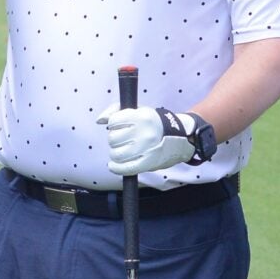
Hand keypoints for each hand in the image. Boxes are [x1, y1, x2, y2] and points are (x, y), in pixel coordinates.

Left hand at [97, 105, 216, 177]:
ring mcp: (146, 149)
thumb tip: (99, 120)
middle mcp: (144, 132)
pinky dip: (115, 167)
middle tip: (123, 139)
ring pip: (116, 153)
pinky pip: (124, 168)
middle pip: (112, 139)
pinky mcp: (147, 163)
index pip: (113, 122)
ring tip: (123, 150)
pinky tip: (114, 165)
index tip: (119, 126)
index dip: (114, 124)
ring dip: (115, 153)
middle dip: (115, 139)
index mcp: (142, 116)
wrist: (180, 138)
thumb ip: (115, 110)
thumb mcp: (138, 111)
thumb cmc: (155, 124)